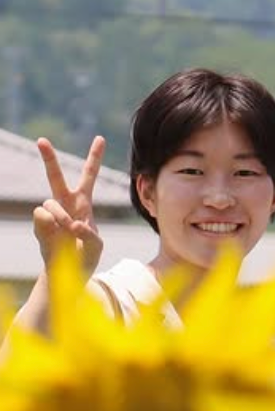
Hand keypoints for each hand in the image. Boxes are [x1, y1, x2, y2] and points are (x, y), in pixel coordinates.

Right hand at [32, 136, 105, 273]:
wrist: (67, 273)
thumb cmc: (86, 256)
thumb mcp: (96, 246)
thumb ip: (89, 235)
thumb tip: (72, 224)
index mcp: (84, 202)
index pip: (88, 175)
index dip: (93, 157)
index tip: (100, 137)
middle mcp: (65, 203)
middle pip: (56, 177)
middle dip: (49, 158)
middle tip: (41, 140)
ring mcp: (50, 213)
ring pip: (51, 202)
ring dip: (61, 215)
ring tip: (68, 229)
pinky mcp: (39, 224)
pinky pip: (41, 215)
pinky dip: (50, 224)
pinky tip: (55, 234)